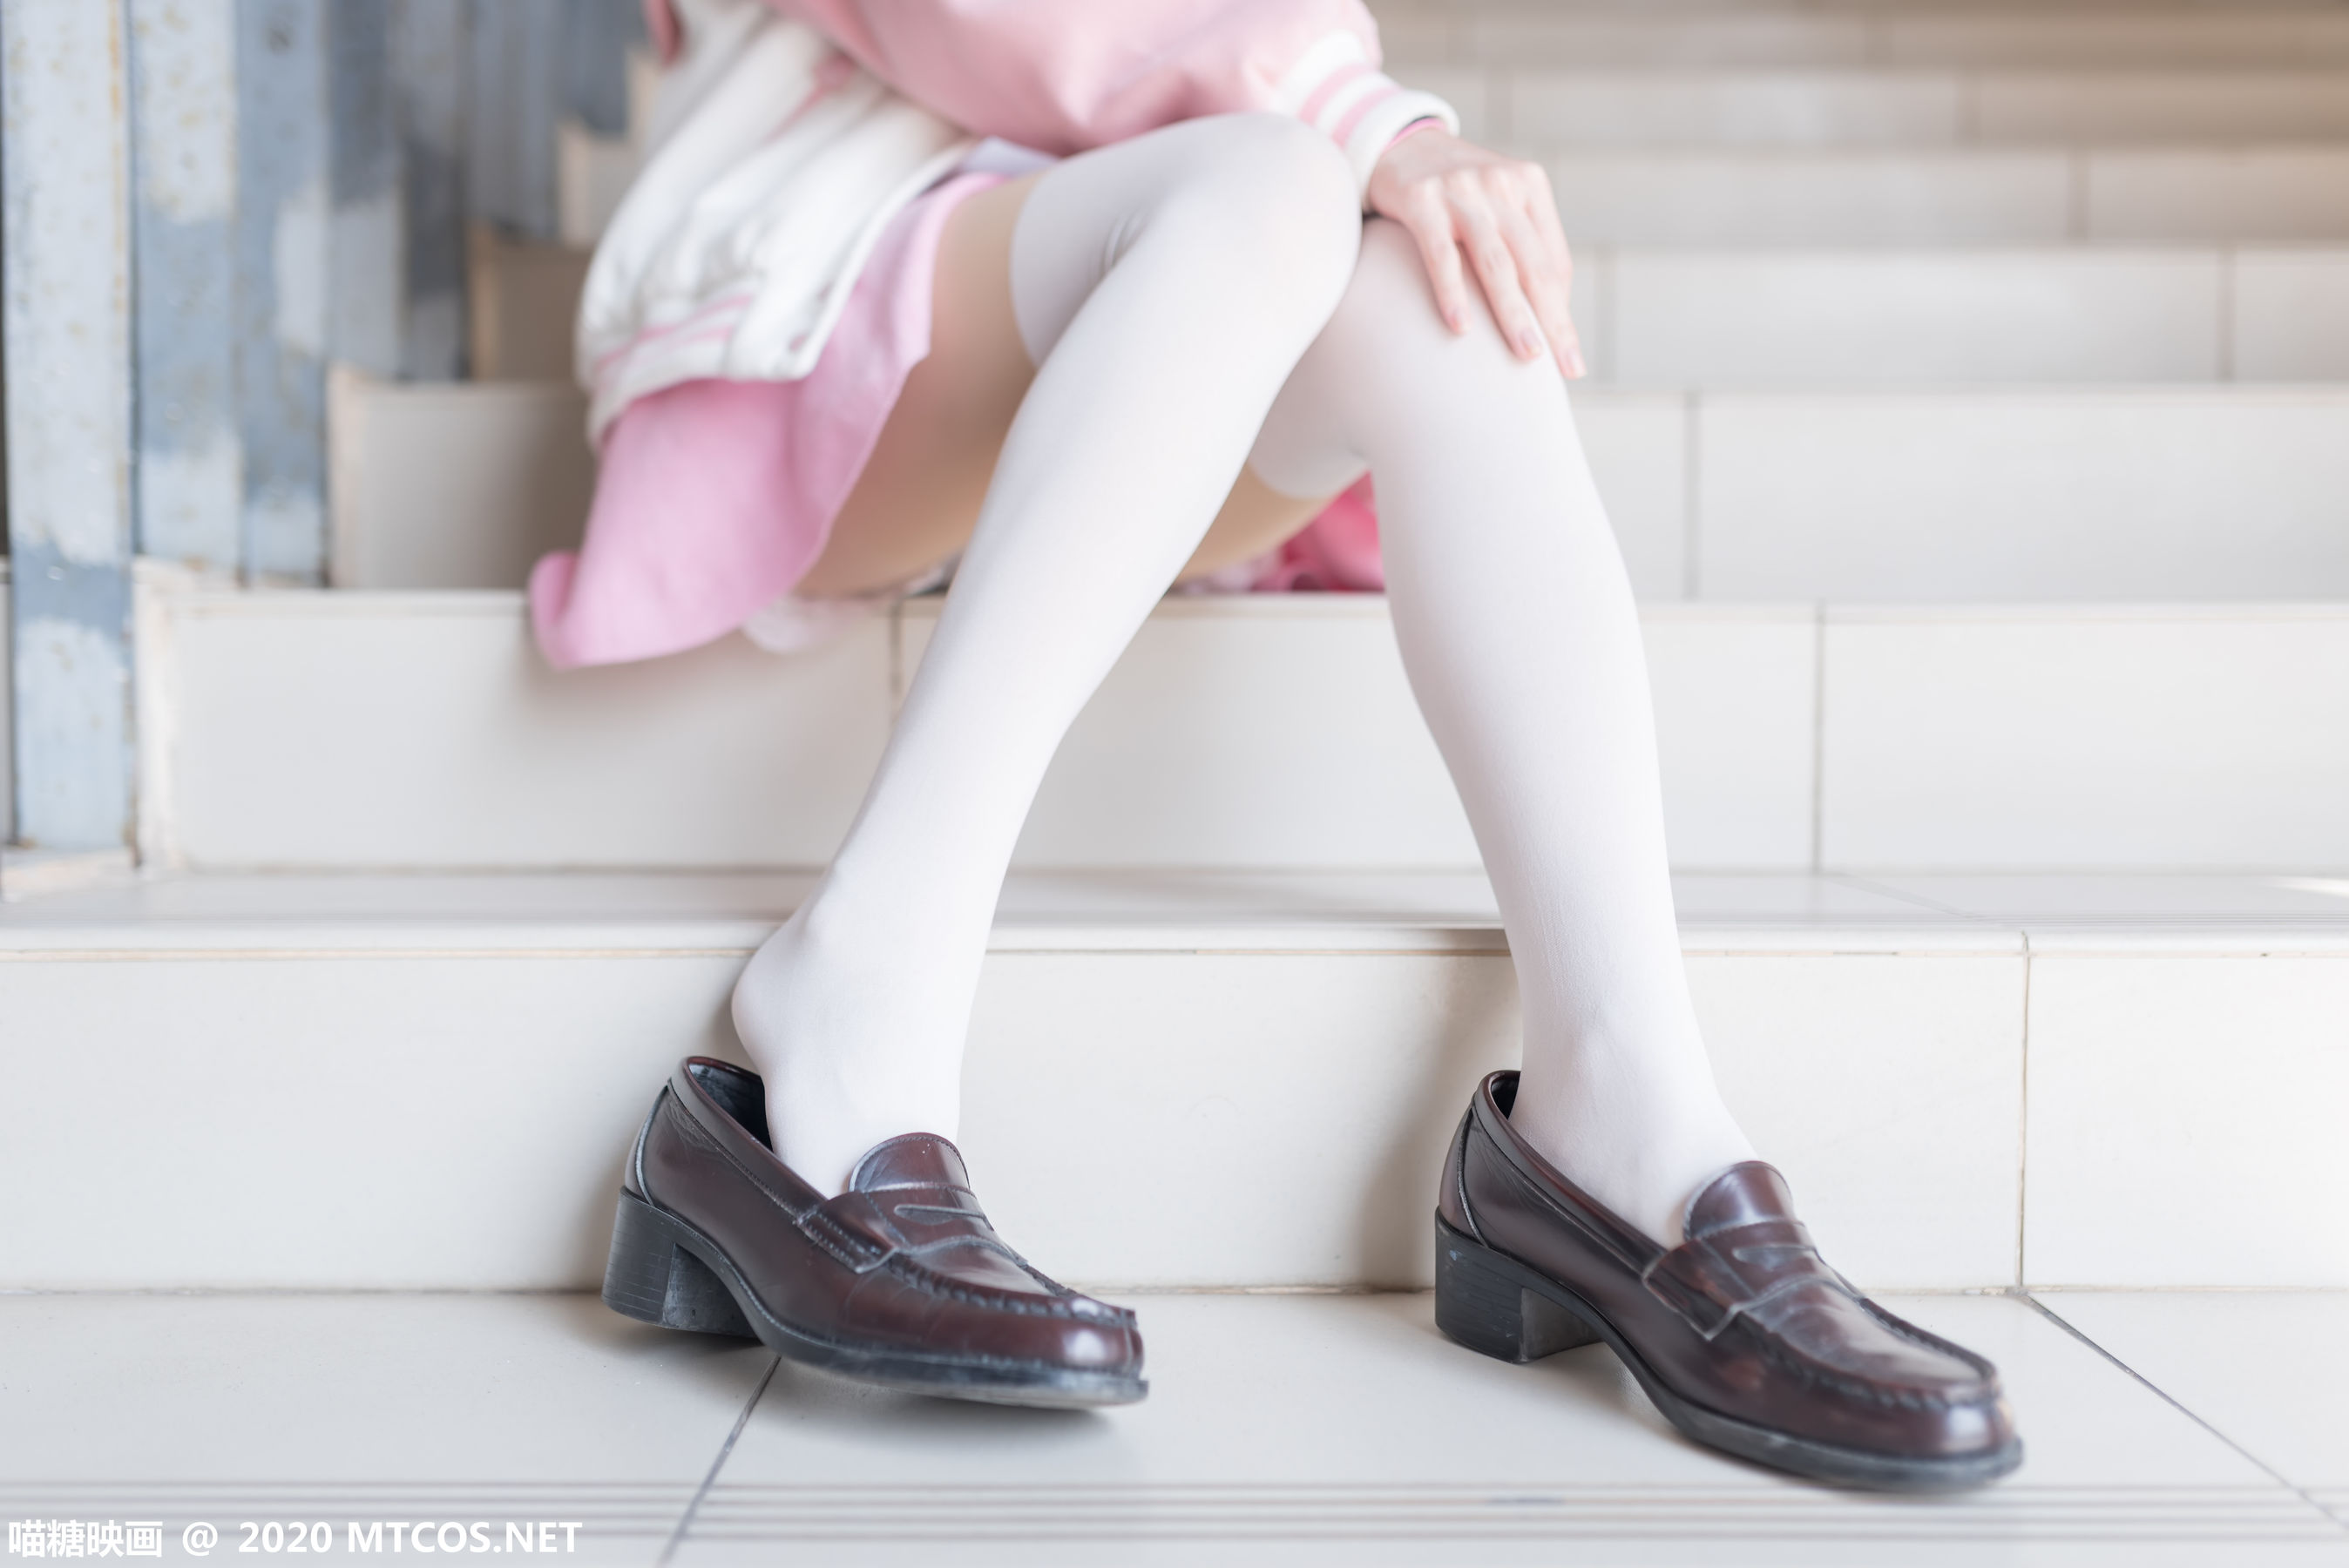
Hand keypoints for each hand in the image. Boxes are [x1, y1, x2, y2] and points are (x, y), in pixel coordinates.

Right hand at [1366, 126, 1583, 378]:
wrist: (1395, 142)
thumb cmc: (1453, 189)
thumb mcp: (1496, 199)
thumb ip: (1521, 240)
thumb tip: (1550, 309)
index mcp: (1529, 185)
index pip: (1554, 260)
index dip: (1561, 309)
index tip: (1567, 353)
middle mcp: (1501, 184)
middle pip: (1534, 265)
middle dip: (1554, 320)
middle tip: (1566, 365)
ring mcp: (1461, 191)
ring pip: (1496, 263)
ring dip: (1513, 313)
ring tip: (1527, 354)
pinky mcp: (1420, 200)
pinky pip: (1440, 255)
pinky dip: (1452, 292)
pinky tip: (1461, 329)